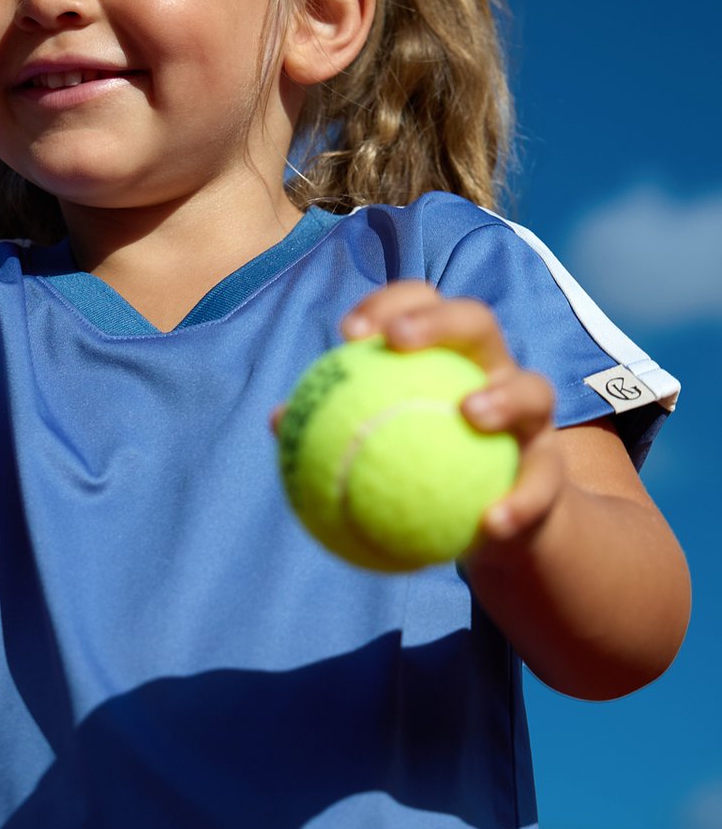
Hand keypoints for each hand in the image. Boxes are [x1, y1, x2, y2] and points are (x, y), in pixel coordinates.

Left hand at [339, 280, 562, 547]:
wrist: (495, 525)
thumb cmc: (423, 469)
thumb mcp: (377, 449)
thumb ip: (334, 428)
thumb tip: (274, 421)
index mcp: (448, 356)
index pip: (421, 306)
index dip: (388, 303)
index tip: (349, 332)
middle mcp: (494, 371)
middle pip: (477, 321)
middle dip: (439, 320)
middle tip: (398, 341)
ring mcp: (532, 419)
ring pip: (534, 389)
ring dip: (504, 396)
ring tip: (468, 413)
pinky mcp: (554, 470)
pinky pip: (542, 482)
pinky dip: (520, 502)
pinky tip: (492, 524)